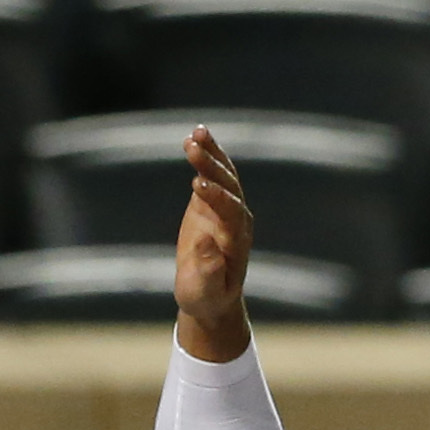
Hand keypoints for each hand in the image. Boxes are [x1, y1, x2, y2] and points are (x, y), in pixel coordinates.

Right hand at [176, 124, 253, 362]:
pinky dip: (207, 155)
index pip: (231, 212)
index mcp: (237, 240)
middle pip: (229, 187)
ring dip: (211, 153)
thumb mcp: (204, 290)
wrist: (210, 295)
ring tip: (195, 133)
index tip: (197, 184)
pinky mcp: (212, 202)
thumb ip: (209, 271)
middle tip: (192, 148)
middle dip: (212, 167)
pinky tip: (195, 136)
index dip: (217, 197)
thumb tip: (207, 244)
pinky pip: (213, 174)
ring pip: (224, 175)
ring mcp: (226, 208)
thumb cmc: (207, 297)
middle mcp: (237, 219)